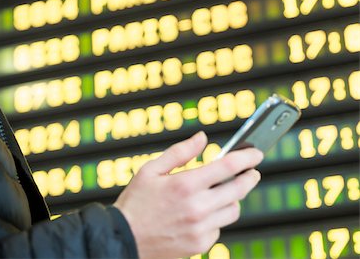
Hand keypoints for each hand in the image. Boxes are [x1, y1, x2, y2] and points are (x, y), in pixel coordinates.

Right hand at [114, 131, 262, 258]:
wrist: (125, 239)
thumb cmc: (136, 201)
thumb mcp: (151, 169)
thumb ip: (180, 152)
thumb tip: (202, 138)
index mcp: (185, 184)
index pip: (227, 167)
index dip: (246, 157)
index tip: (256, 153)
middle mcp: (197, 207)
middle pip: (238, 189)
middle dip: (250, 177)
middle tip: (252, 171)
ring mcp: (200, 228)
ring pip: (233, 210)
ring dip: (233, 198)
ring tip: (223, 191)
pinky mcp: (200, 244)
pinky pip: (220, 228)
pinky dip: (217, 217)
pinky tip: (204, 212)